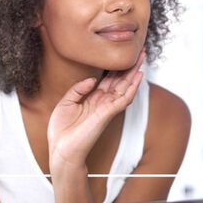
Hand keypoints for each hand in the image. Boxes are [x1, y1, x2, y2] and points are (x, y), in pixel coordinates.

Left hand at [47, 51, 145, 169]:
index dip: (117, 67)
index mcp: (93, 99)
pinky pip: (124, 98)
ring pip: (125, 86)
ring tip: (142, 57)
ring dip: (135, 72)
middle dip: (130, 66)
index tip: (123, 55)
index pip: (109, 79)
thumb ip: (78, 89)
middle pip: (120, 80)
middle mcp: (103, 102)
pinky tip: (139, 76)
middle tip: (140, 51)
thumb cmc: (61, 130)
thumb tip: (93, 79)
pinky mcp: (108, 113)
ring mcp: (107, 107)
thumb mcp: (65, 103)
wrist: (61, 150)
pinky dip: (133, 87)